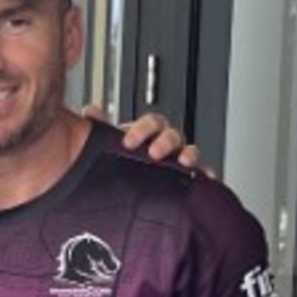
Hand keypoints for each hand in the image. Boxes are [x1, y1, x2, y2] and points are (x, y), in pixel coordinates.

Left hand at [82, 104, 204, 171]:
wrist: (118, 185)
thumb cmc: (117, 158)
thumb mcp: (105, 144)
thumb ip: (98, 127)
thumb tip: (90, 111)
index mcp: (146, 133)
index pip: (151, 123)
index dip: (142, 128)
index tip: (128, 141)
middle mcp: (163, 144)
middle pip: (172, 135)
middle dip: (165, 141)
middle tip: (154, 152)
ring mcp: (175, 160)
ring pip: (189, 151)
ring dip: (189, 154)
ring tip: (184, 161)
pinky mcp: (185, 179)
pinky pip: (200, 175)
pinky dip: (204, 174)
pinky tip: (206, 178)